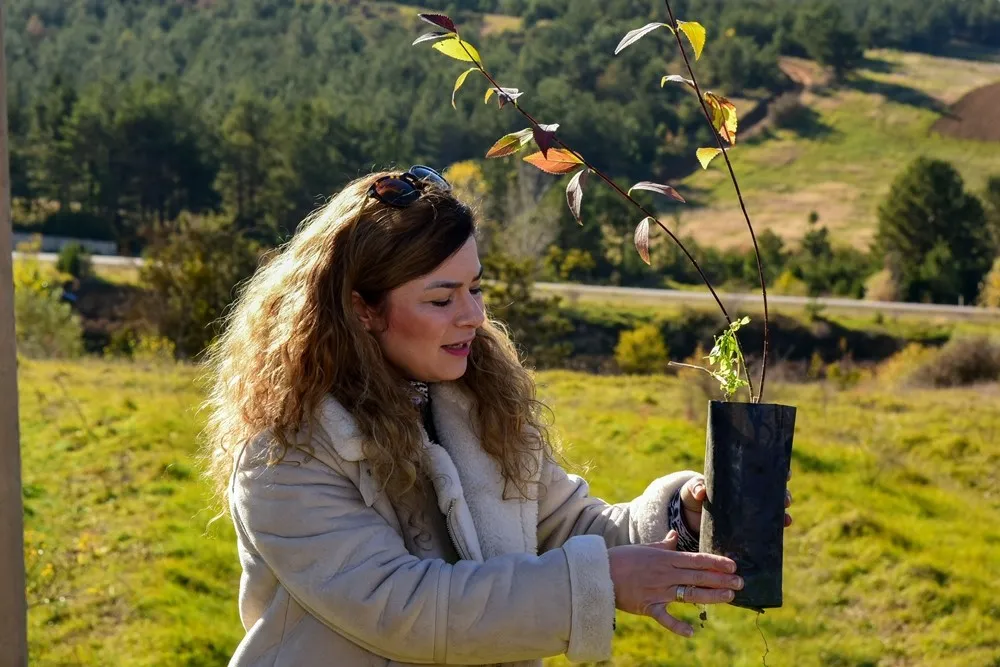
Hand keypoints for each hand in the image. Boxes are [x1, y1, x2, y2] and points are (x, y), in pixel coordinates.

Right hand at [608, 531, 742, 636]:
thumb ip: (663, 545)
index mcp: (665, 559)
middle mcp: (665, 574)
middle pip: (698, 576)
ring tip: (729, 597)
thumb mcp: (644, 548)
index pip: (696, 559)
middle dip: (721, 579)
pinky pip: (665, 618)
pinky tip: (692, 632)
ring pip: (689, 594)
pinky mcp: (648, 606)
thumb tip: (674, 535)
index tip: (733, 565)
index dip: (716, 562)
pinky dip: (677, 626)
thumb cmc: (623, 558)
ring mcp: (658, 591)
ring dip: (710, 596)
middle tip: (740, 582)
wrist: (600, 572)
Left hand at [680, 470, 793, 533]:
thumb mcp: (694, 489)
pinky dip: (773, 530)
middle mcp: (749, 495)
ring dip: (782, 515)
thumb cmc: (694, 495)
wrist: (689, 516)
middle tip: (785, 500)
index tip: (787, 473)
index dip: (778, 471)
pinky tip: (780, 533)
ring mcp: (749, 511)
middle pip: (774, 492)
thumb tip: (701, 492)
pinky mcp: (746, 528)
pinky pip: (764, 528)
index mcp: (740, 479)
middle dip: (784, 495)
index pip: (763, 472)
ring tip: (786, 519)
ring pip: (773, 511)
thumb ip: (696, 488)